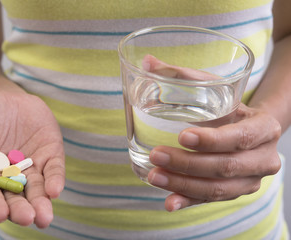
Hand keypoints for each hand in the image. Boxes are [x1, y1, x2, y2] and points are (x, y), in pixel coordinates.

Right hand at [0, 91, 64, 227]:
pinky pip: (54, 168)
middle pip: (16, 197)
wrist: (2, 96)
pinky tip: (55, 190)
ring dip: (42, 202)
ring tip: (44, 216)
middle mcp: (11, 177)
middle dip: (22, 209)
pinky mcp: (50, 154)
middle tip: (28, 218)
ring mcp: (32, 166)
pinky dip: (55, 179)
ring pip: (37, 188)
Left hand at [143, 55, 281, 210]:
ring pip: (217, 189)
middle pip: (225, 167)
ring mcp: (251, 180)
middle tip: (157, 155)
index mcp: (263, 129)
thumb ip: (183, 76)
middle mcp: (262, 159)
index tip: (182, 135)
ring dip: (183, 184)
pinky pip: (211, 201)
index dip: (211, 140)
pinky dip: (188, 201)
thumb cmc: (231, 107)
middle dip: (188, 164)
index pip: (239, 138)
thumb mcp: (216, 90)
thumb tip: (147, 62)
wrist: (253, 130)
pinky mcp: (236, 192)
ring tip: (154, 176)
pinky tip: (169, 202)